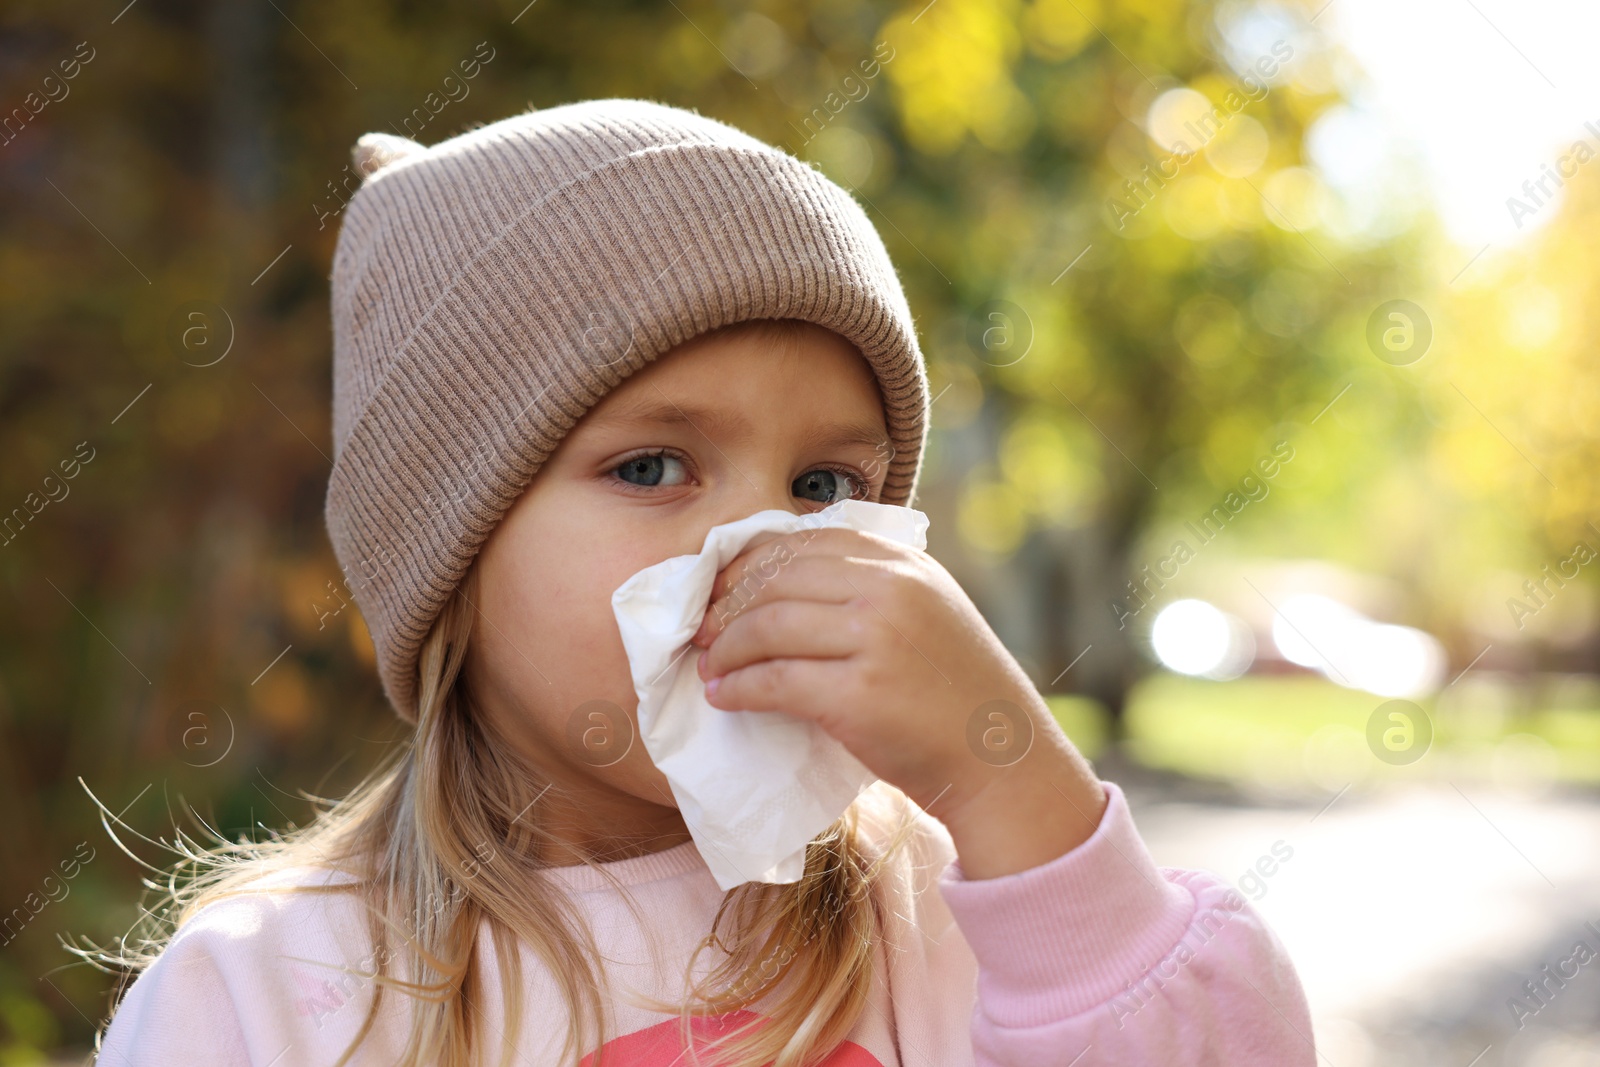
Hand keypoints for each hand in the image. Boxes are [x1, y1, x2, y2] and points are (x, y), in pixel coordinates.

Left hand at [688, 526, 1106, 877]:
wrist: (1002, 759)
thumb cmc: (953, 693)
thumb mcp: (925, 611)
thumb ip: (869, 586)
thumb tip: (772, 584)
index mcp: (901, 562)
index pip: (801, 543)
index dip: (747, 565)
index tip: (719, 590)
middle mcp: (889, 588)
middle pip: (775, 579)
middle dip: (726, 604)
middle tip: (701, 632)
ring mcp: (875, 639)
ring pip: (767, 625)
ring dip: (725, 648)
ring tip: (709, 666)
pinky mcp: (859, 694)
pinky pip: (774, 680)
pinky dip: (739, 687)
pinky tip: (725, 696)